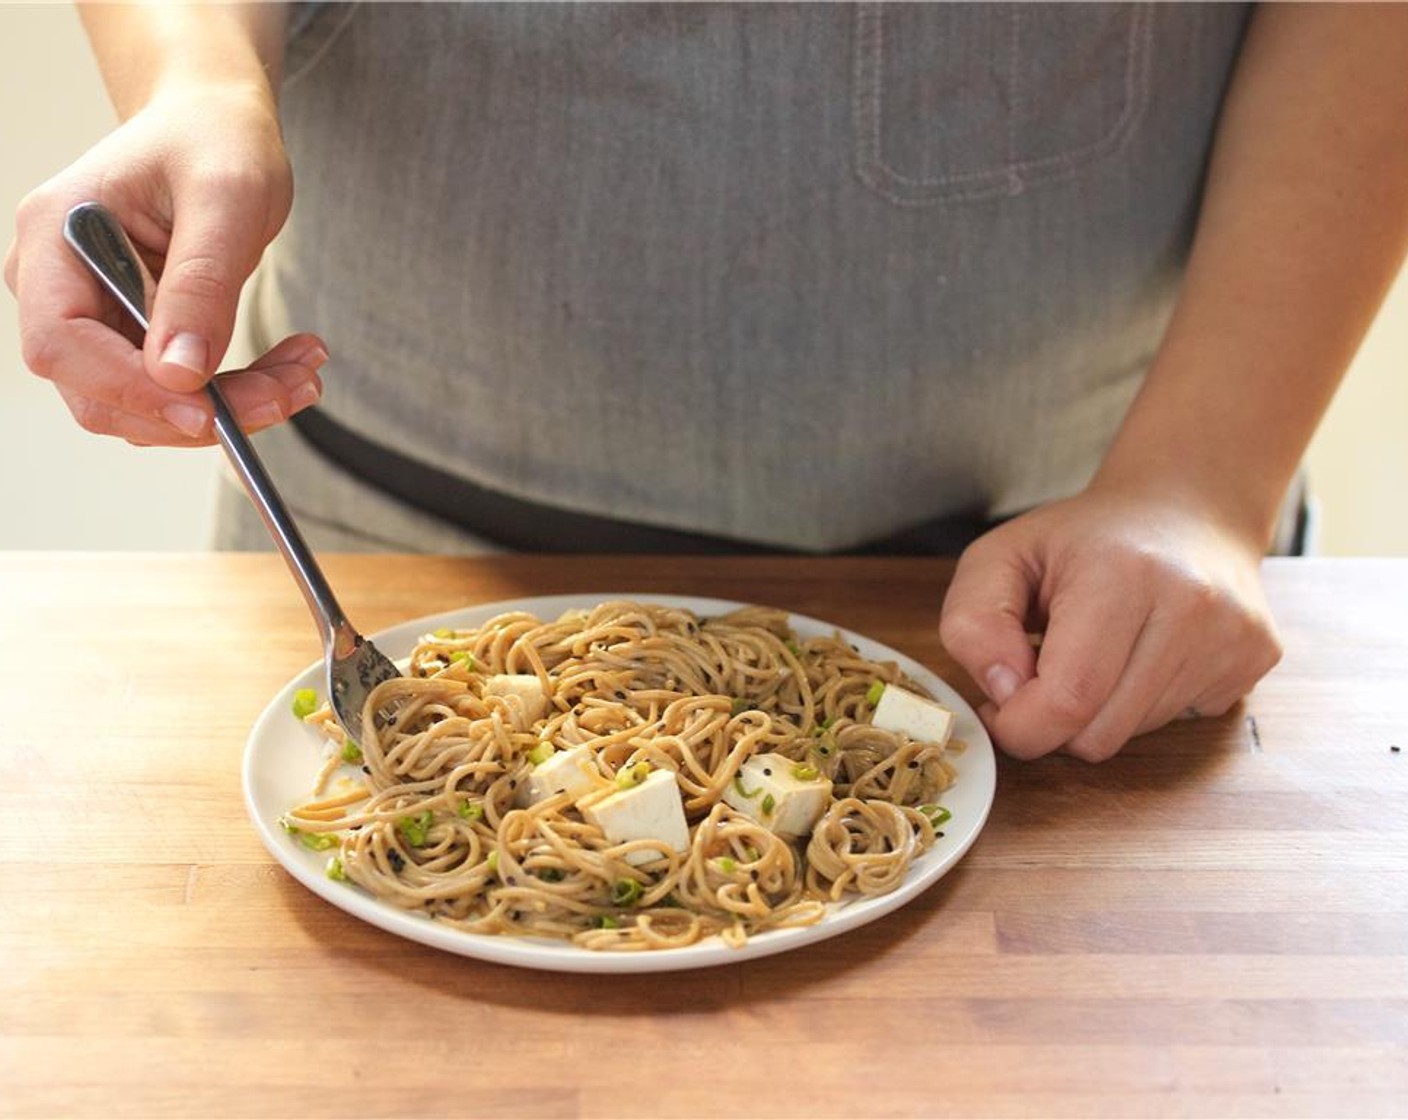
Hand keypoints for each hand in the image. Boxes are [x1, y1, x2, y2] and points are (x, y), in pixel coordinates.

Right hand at [5, 83, 324, 445]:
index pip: (62, 343)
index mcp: (55, 238)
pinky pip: (175, 391)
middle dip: (197, 411)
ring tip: (303, 376)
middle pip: (102, 391)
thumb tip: (178, 371)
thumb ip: (201, 283)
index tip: (208, 411)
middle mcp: (56, 285)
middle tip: (288, 394)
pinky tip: (289, 369)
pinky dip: (234, 394)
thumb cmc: (214, 140)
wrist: (216, 127)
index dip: (130, 390)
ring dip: (228, 408)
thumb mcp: (226, 198)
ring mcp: (92, 315)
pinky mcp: (133, 335)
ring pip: (146, 405)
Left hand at [939, 484, 1282, 761]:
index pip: (1066, 700)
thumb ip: (972, 623)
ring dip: (1100, 711)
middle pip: (1099, 734)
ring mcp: (1234, 633)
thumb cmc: (1080, 540)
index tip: (1001, 703)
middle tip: (1044, 672)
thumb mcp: (1000, 558)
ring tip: (1100, 650)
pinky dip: (1145, 704)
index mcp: (1119, 574)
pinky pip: (1178, 723)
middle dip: (1054, 722)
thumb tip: (1003, 692)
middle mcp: (1190, 604)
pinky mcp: (1257, 656)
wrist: (1185, 507)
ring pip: (1135, 736)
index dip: (1018, 724)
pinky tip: (1144, 652)